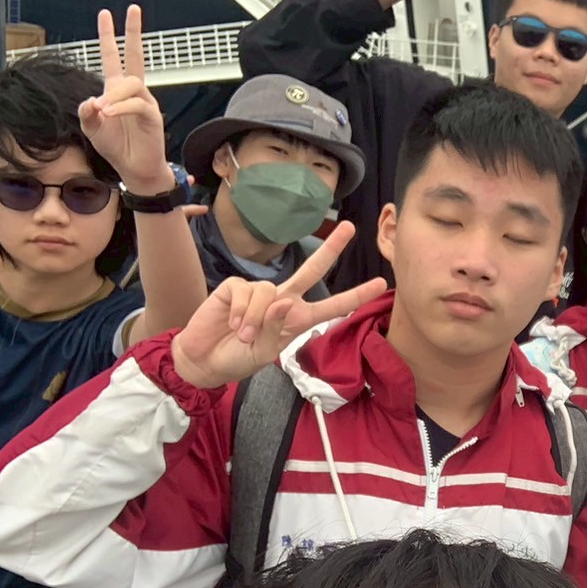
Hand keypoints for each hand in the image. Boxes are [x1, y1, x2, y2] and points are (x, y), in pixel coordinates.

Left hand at [79, 6, 170, 194]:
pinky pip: (136, 104)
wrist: (134, 170)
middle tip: (133, 8)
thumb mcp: (92, 128)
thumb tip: (91, 100)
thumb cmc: (116, 148)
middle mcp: (132, 91)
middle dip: (133, 32)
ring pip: (131, 83)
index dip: (108, 36)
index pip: (112, 57)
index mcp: (116, 90)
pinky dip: (121, 108)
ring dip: (114, 95)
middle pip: (134, 56)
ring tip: (103, 110)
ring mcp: (144, 102)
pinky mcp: (152, 116)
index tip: (105, 14)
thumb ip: (86, 113)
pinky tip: (110, 114)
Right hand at [171, 222, 386, 388]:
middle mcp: (283, 300)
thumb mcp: (264, 351)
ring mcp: (259, 291)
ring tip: (243, 334)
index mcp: (298, 319)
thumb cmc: (239, 357)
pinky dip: (240, 311)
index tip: (381, 283)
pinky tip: (231, 323)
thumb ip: (275, 328)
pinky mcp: (235, 287)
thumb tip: (284, 302)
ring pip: (268, 292)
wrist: (205, 360)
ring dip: (254, 318)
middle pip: (312, 269)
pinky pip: (245, 292)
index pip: (332, 306)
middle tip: (350, 227)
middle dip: (331, 248)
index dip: (356, 295)